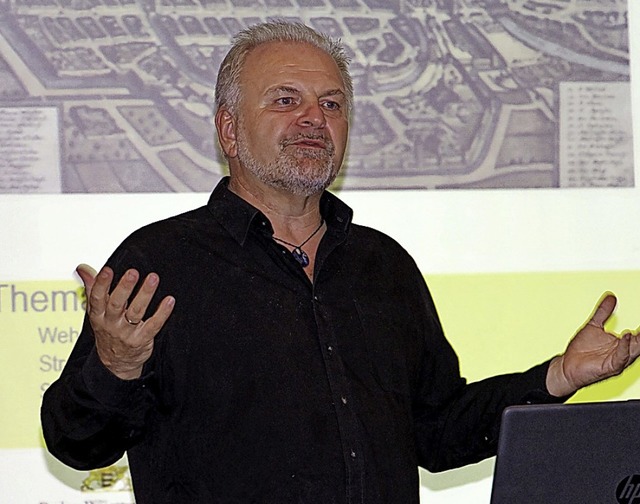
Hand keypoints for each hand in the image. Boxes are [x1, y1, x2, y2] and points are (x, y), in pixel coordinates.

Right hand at [77, 263, 174, 379]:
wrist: (115, 362)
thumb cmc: (108, 330)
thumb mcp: (96, 311)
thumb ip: (92, 288)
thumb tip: (83, 268)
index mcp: (98, 315)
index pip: (97, 298)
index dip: (101, 284)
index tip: (107, 270)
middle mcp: (111, 324)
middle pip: (117, 304)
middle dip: (124, 288)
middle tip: (133, 272)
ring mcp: (126, 333)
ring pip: (136, 312)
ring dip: (145, 295)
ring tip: (153, 279)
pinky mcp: (141, 340)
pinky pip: (153, 325)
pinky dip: (162, 313)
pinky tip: (169, 301)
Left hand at [546, 293, 639, 396]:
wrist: (567, 366)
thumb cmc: (582, 350)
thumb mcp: (593, 325)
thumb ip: (603, 312)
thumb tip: (611, 296)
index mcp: (623, 343)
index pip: (639, 333)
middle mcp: (624, 352)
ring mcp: (618, 360)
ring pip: (635, 350)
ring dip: (639, 340)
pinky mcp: (611, 367)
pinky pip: (621, 357)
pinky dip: (625, 347)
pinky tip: (627, 336)